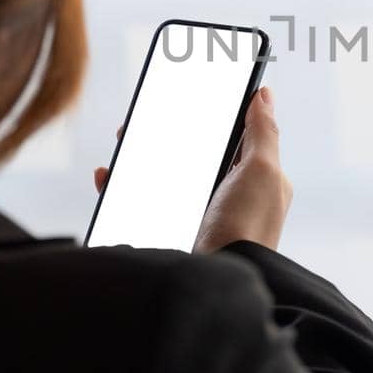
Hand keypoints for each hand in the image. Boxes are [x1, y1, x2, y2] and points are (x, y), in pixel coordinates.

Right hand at [93, 87, 292, 252]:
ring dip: (140, 156)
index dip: (211, 117)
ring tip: (122, 140)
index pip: (234, 138)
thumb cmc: (247, 225)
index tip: (186, 98)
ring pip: (163, 174)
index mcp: (255, 179)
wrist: (217, 277)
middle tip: (141, 119)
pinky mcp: (171, 229)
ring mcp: (198, 213)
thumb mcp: (263, 171)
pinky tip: (107, 175)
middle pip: (193, 154)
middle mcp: (228, 195)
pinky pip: (139, 202)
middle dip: (166, 134)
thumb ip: (264, 132)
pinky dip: (120, 186)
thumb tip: (264, 96)